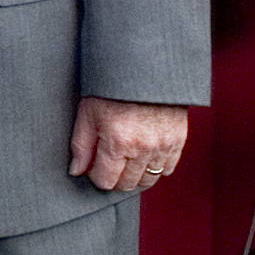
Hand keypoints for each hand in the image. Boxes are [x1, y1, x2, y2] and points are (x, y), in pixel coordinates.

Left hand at [68, 97, 187, 190]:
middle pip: (127, 184)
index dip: (96, 176)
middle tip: (107, 165)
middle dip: (114, 179)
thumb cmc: (113, 89)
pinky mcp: (178, 141)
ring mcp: (163, 146)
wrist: (144, 71)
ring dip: (134, 176)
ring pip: (149, 180)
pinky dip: (154, 168)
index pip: (106, 181)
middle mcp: (143, 148)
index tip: (92, 168)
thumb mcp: (88, 113)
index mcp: (118, 142)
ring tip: (124, 162)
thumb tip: (76, 171)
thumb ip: (81, 145)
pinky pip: (167, 169)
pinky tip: (143, 158)